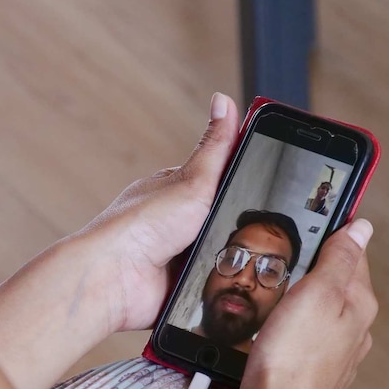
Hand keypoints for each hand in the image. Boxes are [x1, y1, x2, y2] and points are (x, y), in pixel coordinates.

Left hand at [77, 93, 240, 331]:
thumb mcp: (192, 179)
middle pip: (227, 221)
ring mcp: (179, 256)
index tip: (273, 189)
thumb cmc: (140, 225)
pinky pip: (213, 286)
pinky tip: (222, 283)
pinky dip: (219, 286)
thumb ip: (216, 146)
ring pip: (224, 257)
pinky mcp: (180, 287)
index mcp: (178, 191)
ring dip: (231, 260)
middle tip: (252, 232)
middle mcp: (177, 223)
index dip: (247, 185)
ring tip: (236, 261)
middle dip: (241, 229)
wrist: (115, 278)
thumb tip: (223, 101)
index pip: (222, 180)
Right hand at [235, 219, 377, 388]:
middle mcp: (357, 331)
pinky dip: (298, 327)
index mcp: (361, 304)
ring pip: (324, 313)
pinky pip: (311, 339)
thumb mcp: (316, 292)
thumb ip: (339, 259)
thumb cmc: (292, 353)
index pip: (354, 254)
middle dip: (315, 270)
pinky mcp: (318, 375)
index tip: (306, 226)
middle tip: (283, 261)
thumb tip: (362, 227)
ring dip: (305, 300)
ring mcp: (340, 356)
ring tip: (277, 293)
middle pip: (339, 284)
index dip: (331, 236)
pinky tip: (279, 330)